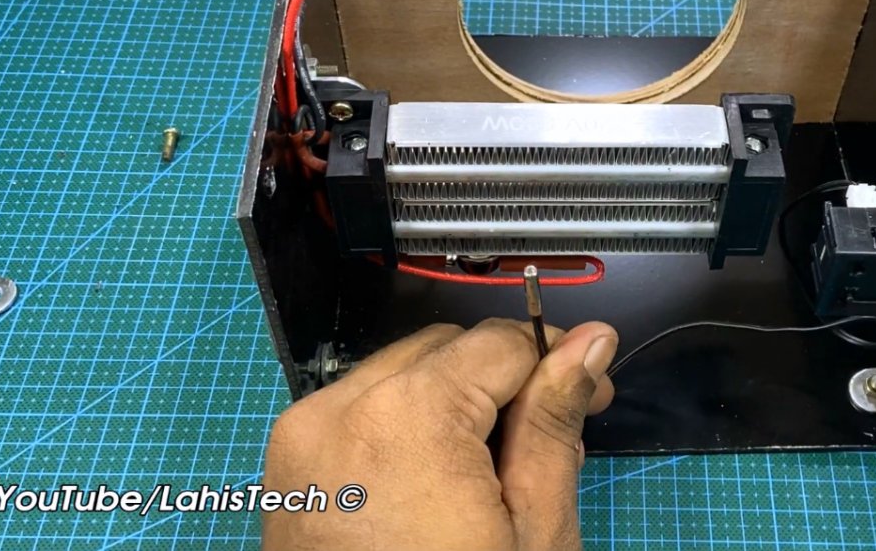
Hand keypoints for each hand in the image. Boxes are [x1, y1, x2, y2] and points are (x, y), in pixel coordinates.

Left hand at [261, 318, 617, 550]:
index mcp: (408, 416)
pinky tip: (435, 483)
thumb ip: (553, 423)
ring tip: (487, 474)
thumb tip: (590, 344)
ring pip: (400, 370)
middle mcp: (340, 408)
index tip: (589, 401)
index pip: (500, 343)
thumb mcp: (533, 533)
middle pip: (447, 348)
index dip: (556, 363)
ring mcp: (302, 436)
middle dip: (502, 382)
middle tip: (544, 444)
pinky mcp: (285, 466)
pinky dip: (403, 425)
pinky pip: (359, 407)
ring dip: (452, 400)